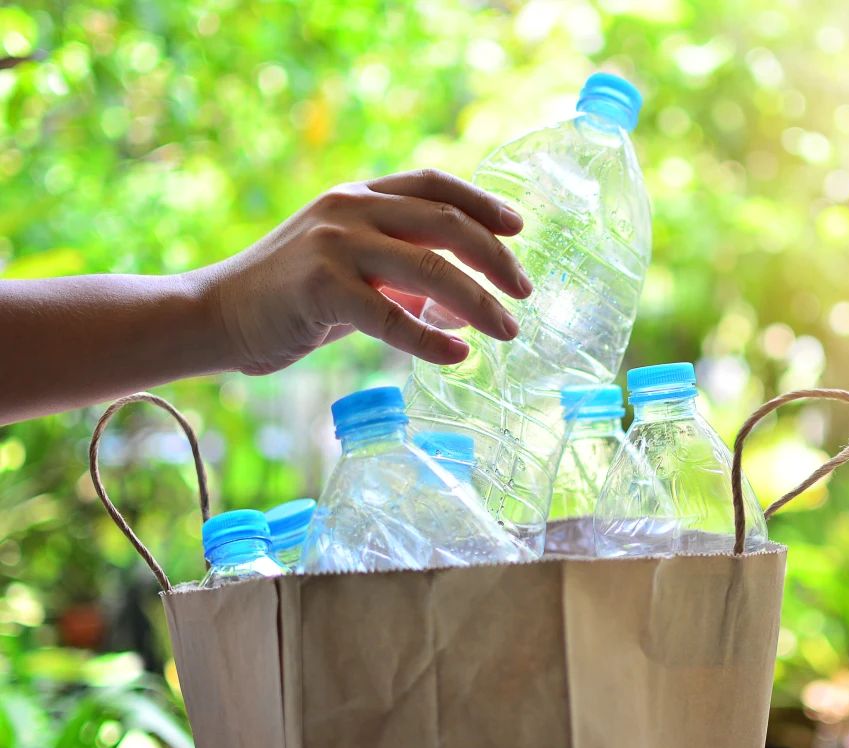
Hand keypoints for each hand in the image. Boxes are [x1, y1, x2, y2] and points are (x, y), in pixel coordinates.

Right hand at [197, 169, 531, 374]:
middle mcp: (350, 210)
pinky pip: (392, 316)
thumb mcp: (352, 269)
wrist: (217, 315)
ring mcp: (334, 245)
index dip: (482, 202)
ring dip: (479, 302)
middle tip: (525, 291)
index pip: (435, 184)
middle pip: (445, 222)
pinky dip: (431, 339)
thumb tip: (464, 307)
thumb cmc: (292, 297)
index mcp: (359, 196)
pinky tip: (458, 356)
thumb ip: (403, 276)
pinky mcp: (321, 288)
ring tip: (508, 330)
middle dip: (495, 258)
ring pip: (429, 268)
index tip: (519, 228)